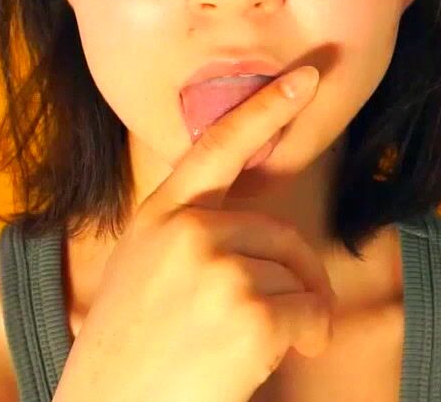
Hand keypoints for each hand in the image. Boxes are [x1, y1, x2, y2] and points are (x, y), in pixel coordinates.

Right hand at [53, 65, 333, 401]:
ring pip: (298, 277)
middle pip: (281, 233)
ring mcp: (217, 267)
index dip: (265, 109)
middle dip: (296, 278)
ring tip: (248, 350)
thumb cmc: (129, 355)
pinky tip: (267, 362)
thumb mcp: (143, 274)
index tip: (306, 79)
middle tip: (281, 322)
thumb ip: (185, 237)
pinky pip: (312, 313)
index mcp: (159, 218)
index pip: (217, 148)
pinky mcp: (248, 309)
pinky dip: (307, 339)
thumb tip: (251, 229)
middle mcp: (187, 232)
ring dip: (296, 317)